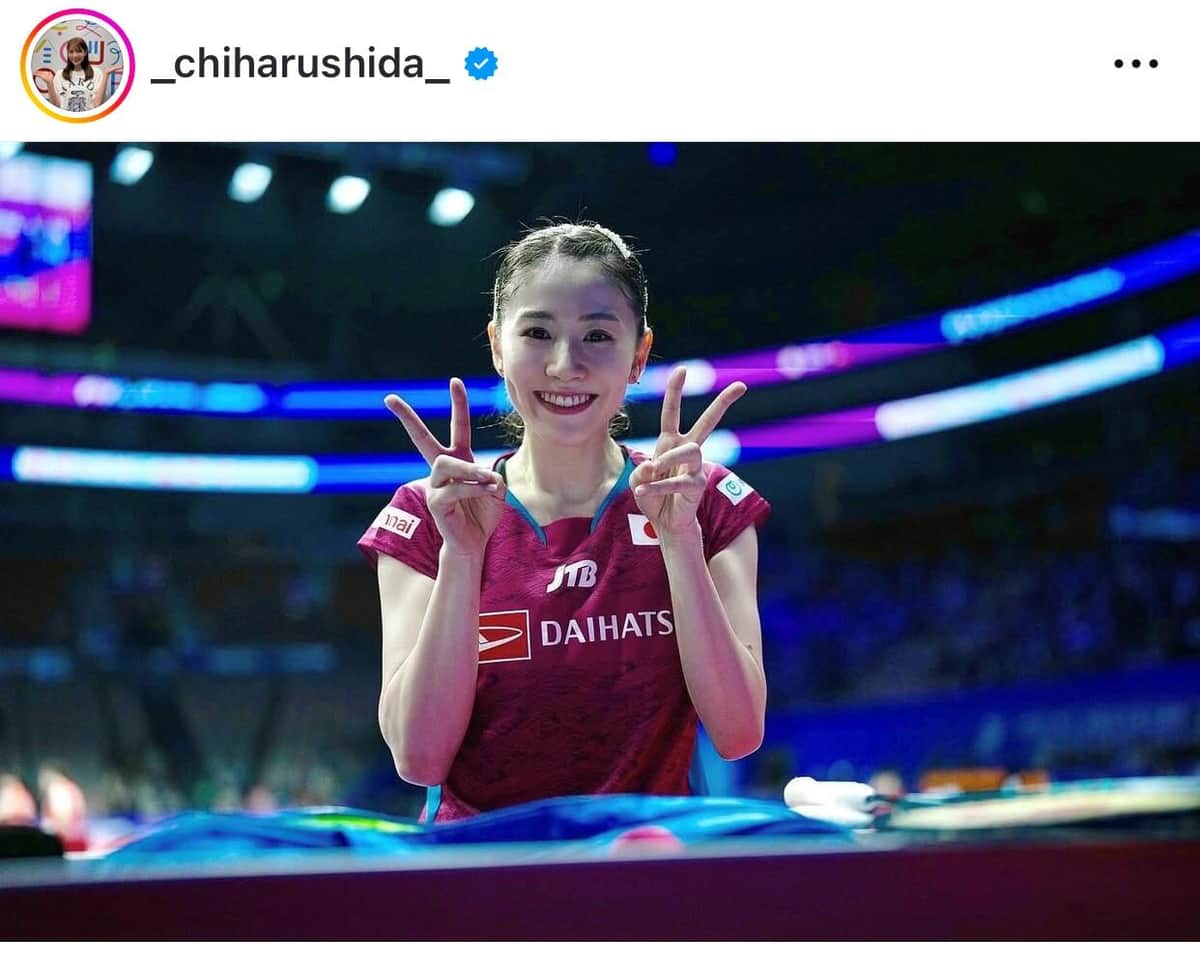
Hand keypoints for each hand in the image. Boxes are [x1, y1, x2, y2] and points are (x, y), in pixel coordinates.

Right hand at [385, 378, 505, 557]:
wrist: (474, 543)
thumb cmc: (483, 514)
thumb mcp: (497, 490)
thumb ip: (493, 477)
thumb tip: (482, 475)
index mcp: (459, 459)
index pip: (457, 427)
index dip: (458, 405)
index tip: (455, 381)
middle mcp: (442, 469)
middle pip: (421, 439)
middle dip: (406, 418)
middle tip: (389, 398)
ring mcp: (435, 484)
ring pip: (446, 464)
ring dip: (470, 470)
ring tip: (487, 481)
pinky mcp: (435, 502)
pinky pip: (454, 488)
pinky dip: (474, 489)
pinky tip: (486, 493)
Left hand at [630, 366, 745, 537]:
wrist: (664, 523)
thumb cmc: (651, 496)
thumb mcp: (638, 480)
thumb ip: (641, 472)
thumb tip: (652, 467)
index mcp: (670, 442)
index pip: (672, 413)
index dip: (675, 391)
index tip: (682, 370)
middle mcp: (686, 450)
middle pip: (707, 422)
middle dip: (723, 403)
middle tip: (741, 386)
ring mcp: (695, 467)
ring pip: (690, 450)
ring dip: (668, 459)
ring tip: (652, 472)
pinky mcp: (698, 485)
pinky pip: (678, 481)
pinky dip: (658, 487)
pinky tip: (643, 492)